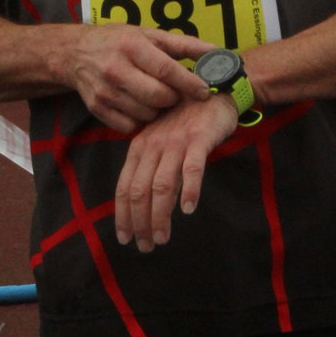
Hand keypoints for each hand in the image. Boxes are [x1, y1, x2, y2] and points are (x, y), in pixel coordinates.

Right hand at [65, 24, 209, 133]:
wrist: (76, 52)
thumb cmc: (120, 41)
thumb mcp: (151, 35)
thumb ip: (186, 45)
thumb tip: (218, 52)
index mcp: (132, 46)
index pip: (167, 70)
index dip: (189, 84)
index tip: (204, 91)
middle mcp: (116, 69)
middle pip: (158, 97)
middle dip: (173, 99)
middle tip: (175, 93)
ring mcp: (105, 91)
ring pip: (146, 115)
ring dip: (158, 111)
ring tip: (155, 98)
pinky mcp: (97, 108)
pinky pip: (130, 126)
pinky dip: (140, 120)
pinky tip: (139, 106)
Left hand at [114, 93, 239, 250]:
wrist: (213, 90)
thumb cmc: (185, 120)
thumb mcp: (160, 142)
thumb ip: (153, 170)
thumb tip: (146, 206)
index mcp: (139, 148)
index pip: (124, 188)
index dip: (122, 216)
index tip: (125, 239)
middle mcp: (153, 146)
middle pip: (139, 191)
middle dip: (139, 223)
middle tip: (145, 246)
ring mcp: (175, 142)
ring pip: (161, 185)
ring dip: (159, 215)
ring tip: (162, 238)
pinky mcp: (199, 139)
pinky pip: (191, 168)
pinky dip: (189, 190)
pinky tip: (188, 210)